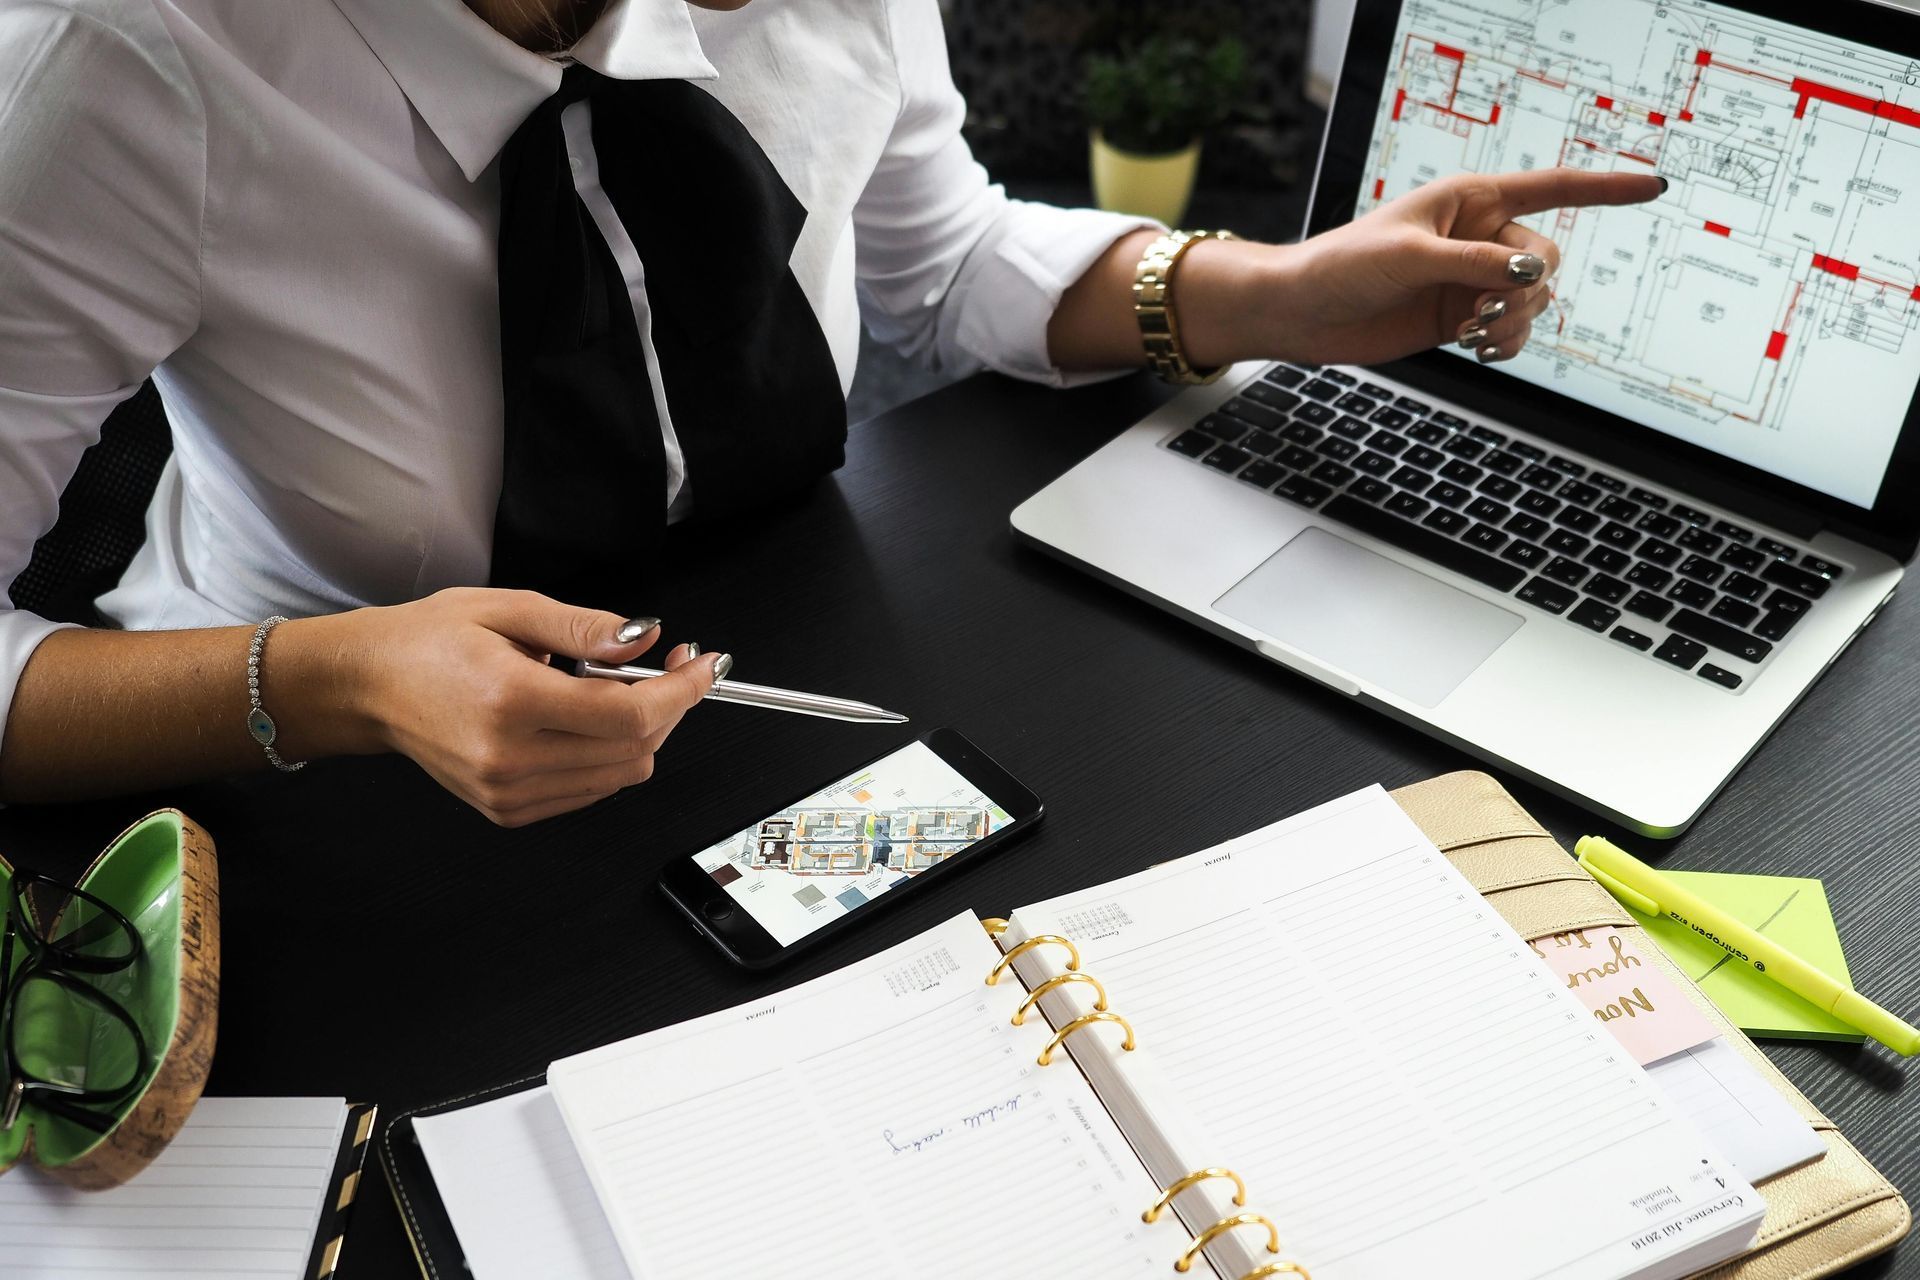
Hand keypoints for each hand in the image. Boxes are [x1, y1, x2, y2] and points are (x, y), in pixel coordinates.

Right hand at [294, 587, 722, 825]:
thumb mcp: (509, 609)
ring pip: (621, 775)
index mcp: (511, 700)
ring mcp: (509, 792)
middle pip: (635, 749)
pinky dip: (608, 757)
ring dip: (641, 733)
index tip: (704, 665)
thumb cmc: (429, 642)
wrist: (369, 687)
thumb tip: (645, 639)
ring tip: (614, 689)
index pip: (630, 715)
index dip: (681, 691)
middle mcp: (511, 757)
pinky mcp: (508, 810)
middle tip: (670, 666)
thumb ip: (585, 628)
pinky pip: (591, 790)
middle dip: (670, 706)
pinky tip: (585, 720)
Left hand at [1224, 170, 1663, 367]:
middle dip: (1525, 291)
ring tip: (1470, 335)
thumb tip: (1532, 273)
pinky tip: (1481, 352)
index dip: (1607, 188)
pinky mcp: (1462, 317)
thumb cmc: (1345, 266)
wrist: (1305, 313)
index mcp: (1472, 199)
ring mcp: (1474, 280)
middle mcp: (1480, 237)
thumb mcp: (1411, 258)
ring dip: (1514, 322)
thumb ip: (1475, 264)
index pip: (1554, 187)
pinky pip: (1513, 332)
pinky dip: (1507, 344)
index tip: (1656, 185)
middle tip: (1480, 315)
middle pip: (1546, 259)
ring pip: (1534, 301)